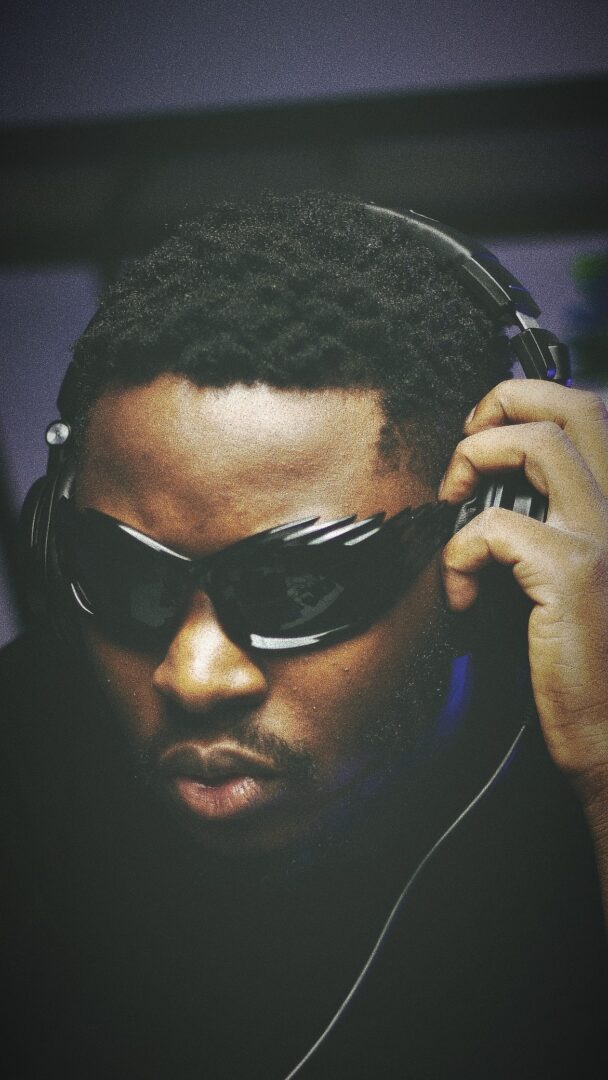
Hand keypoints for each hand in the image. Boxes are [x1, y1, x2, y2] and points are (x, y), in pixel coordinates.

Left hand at [439, 380, 607, 817]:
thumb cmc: (585, 659)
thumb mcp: (573, 574)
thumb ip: (549, 521)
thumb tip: (488, 488)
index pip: (591, 413)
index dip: (530, 405)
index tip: (485, 440)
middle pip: (575, 405)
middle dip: (504, 402)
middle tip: (466, 446)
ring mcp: (606, 536)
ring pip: (540, 442)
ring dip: (476, 457)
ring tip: (454, 501)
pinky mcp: (575, 576)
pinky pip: (495, 526)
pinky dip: (460, 551)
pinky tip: (462, 592)